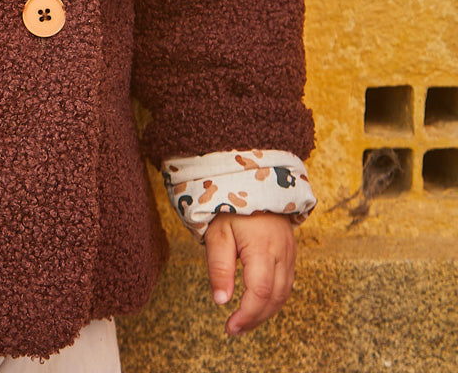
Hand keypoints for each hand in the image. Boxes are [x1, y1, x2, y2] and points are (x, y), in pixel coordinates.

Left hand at [203, 212, 295, 335]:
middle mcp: (282, 255)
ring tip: (244, 321)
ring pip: (283, 294)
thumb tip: (221, 301)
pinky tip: (259, 303)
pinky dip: (274, 298)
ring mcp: (289, 254)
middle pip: (274, 299)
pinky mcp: (290, 252)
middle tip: (234, 329)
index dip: (246, 315)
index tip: (230, 327)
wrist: (255, 180)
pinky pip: (287, 283)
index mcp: (263, 250)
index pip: (259, 294)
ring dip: (265, 311)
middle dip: (255, 318)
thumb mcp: (218, 232)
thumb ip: (219, 267)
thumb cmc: (231, 205)